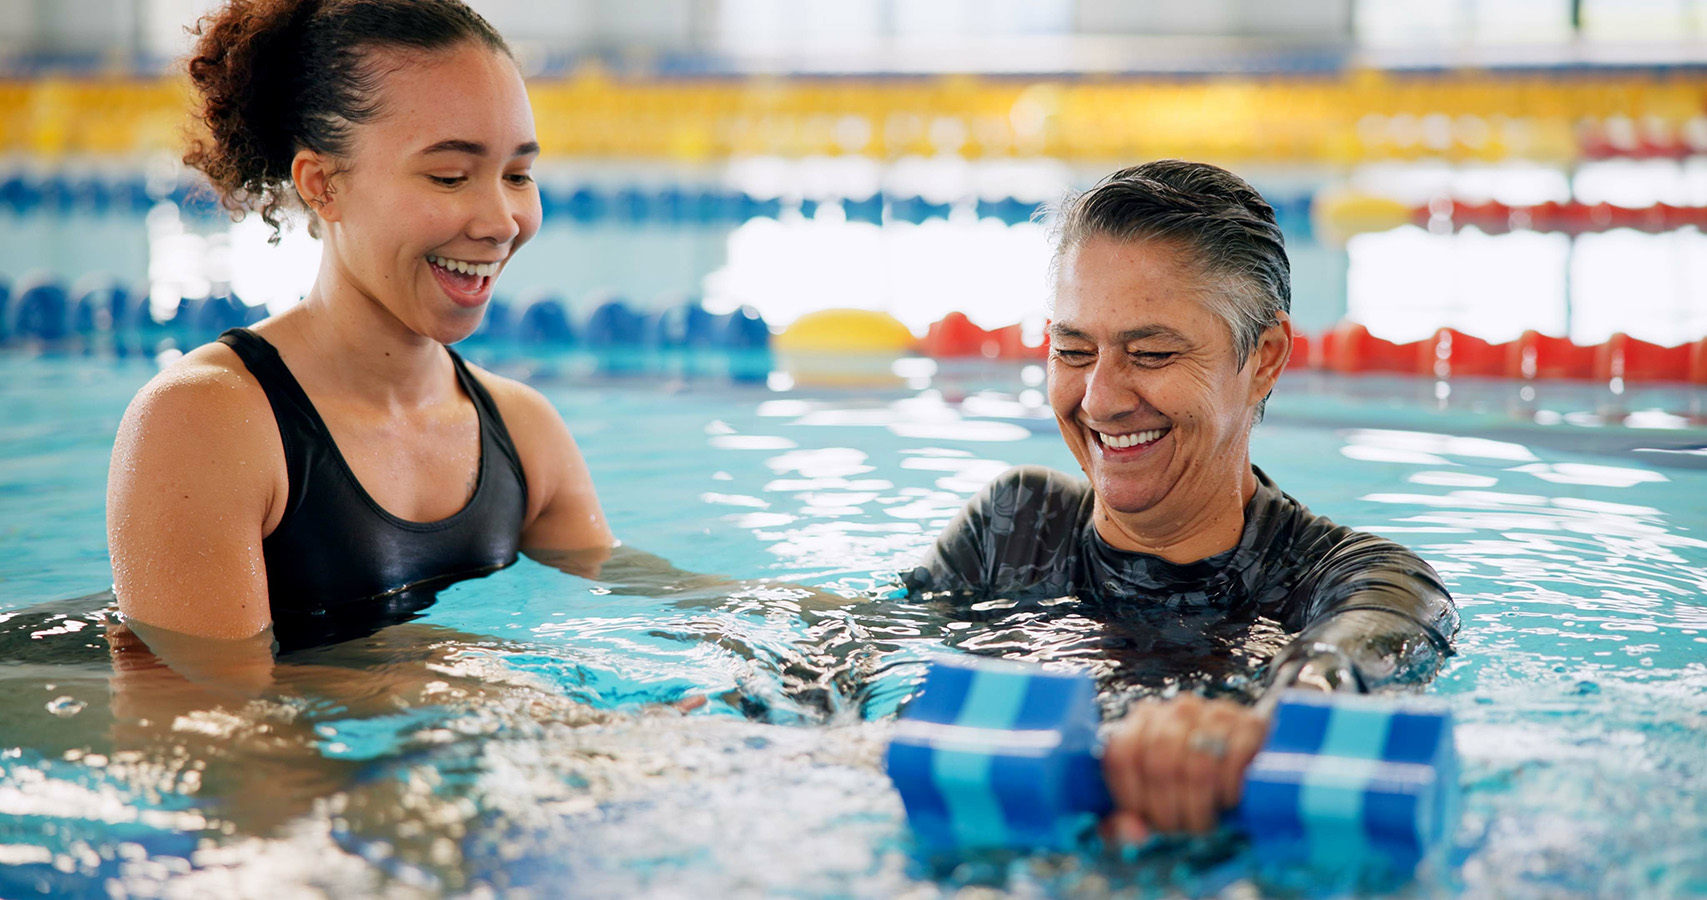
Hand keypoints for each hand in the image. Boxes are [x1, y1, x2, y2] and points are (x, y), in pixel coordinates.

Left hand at [1099, 694, 1269, 845]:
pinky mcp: (1251, 722)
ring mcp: (1216, 712)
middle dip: (1168, 809)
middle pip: (1160, 763)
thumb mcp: (1152, 804)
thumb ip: (1127, 824)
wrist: (1248, 764)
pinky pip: (1235, 758)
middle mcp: (1178, 709)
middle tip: (1179, 830)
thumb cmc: (1188, 787)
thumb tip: (1133, 832)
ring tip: (1202, 824)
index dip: (1131, 796)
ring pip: (1197, 766)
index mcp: (1143, 719)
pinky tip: (1227, 802)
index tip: (1145, 822)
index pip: (1123, 753)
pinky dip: (1229, 789)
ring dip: (1198, 807)